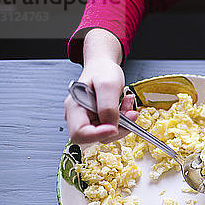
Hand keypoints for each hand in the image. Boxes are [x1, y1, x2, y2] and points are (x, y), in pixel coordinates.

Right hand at [64, 28, 136, 143]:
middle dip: (116, 129)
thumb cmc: (102, 71)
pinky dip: (123, 120)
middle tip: (131, 114)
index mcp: (74, 108)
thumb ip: (108, 107)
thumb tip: (112, 128)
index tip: (114, 128)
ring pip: (107, 134)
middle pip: (95, 137)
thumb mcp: (109, 85)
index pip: (79, 133)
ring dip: (123, 123)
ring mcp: (88, 120)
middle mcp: (78, 117)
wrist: (103, 66)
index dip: (98, 135)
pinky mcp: (98, 121)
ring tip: (128, 104)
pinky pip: (112, 128)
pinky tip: (126, 106)